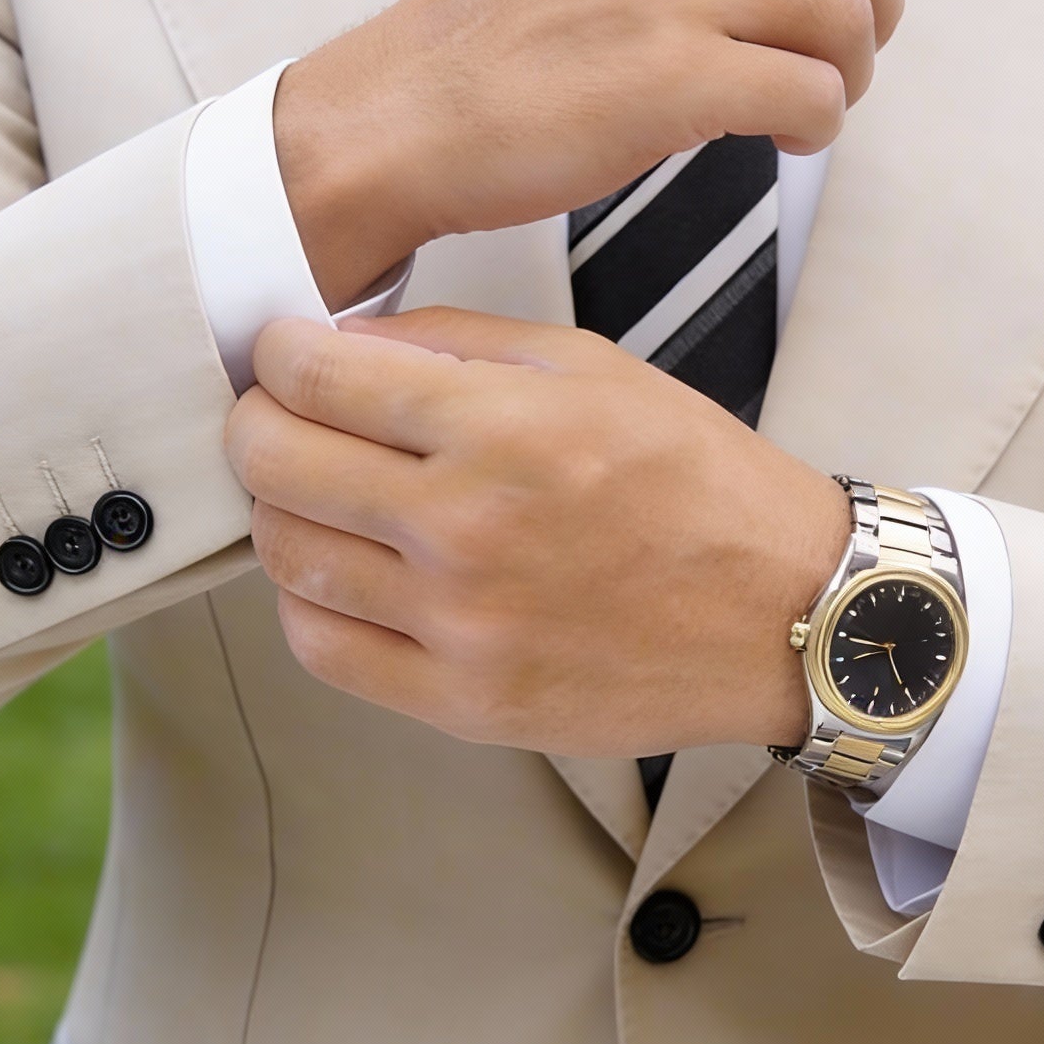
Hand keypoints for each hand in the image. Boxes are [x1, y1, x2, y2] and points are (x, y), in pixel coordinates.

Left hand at [224, 308, 851, 755]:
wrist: (785, 614)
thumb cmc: (698, 486)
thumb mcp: (594, 368)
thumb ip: (458, 341)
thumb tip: (343, 340)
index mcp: (504, 427)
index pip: (314, 376)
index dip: (277, 354)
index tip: (283, 356)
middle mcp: (469, 527)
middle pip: (274, 464)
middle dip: (258, 424)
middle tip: (278, 419)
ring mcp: (461, 625)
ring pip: (287, 556)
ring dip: (282, 513)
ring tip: (319, 496)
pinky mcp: (465, 702)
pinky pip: (323, 649)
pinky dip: (306, 603)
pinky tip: (343, 576)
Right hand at [273, 0, 910, 307]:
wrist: (406, 114)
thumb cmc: (491, 37)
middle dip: (877, 11)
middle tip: (847, 58)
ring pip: (849, 22)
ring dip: (849, 77)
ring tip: (805, 105)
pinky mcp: (680, 81)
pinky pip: (814, 97)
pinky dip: (819, 129)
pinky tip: (782, 141)